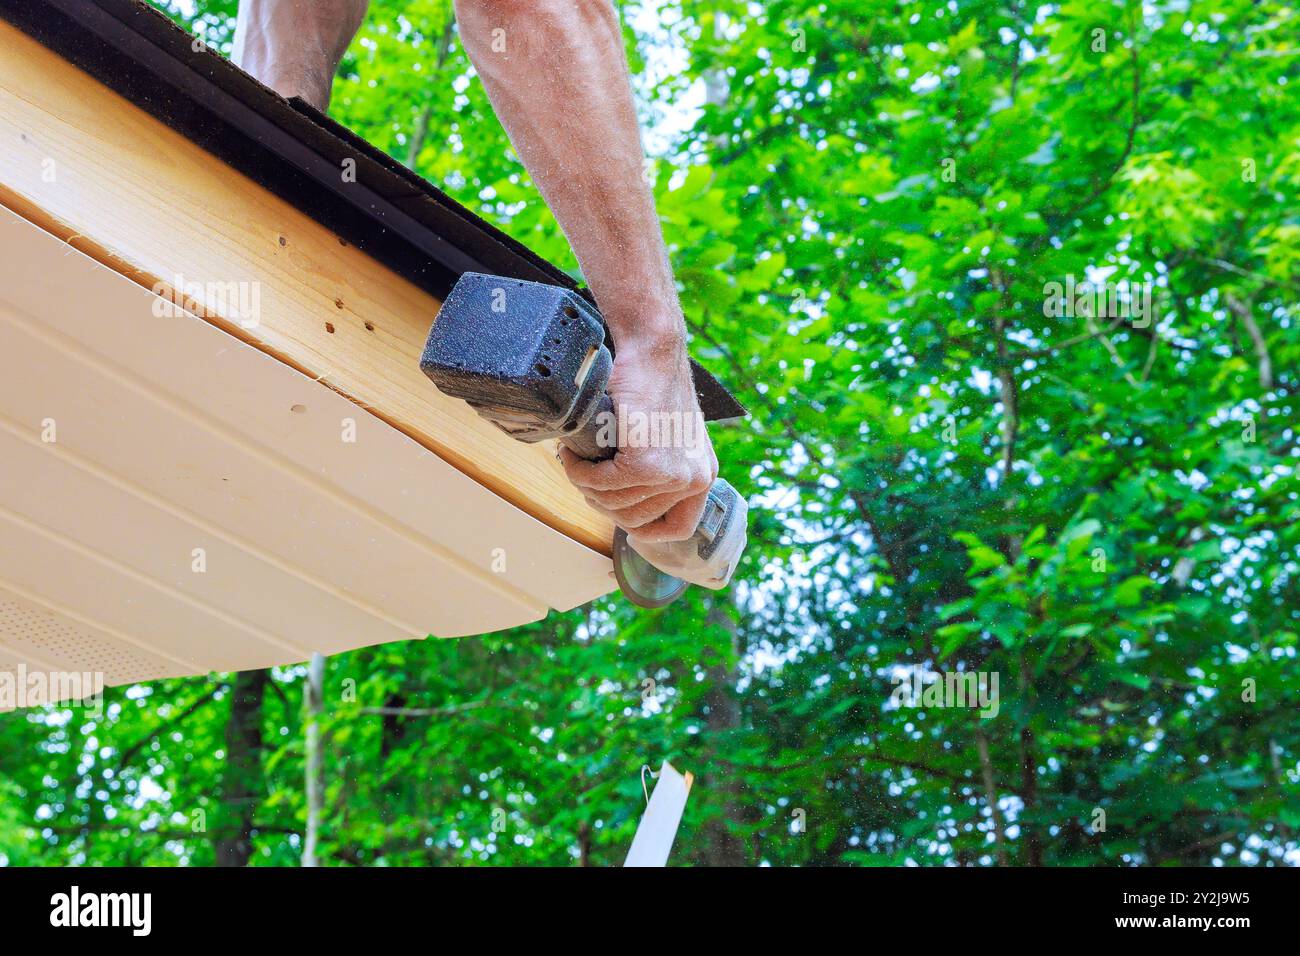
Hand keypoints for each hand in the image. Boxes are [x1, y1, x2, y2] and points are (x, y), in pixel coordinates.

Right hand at [559, 335, 718, 543]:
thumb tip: (626, 497)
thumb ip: (660, 465)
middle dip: (602, 503)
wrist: (650, 350)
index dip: (644, 529)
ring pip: (614, 503)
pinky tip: (573, 455)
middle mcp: (695, 479)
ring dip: (586, 486)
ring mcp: (673, 474)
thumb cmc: (652, 384)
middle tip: (585, 477)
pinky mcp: (647, 464)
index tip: (619, 516)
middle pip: (636, 520)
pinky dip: (581, 472)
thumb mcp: (667, 433)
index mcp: (703, 474)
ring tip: (576, 461)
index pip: (678, 528)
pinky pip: (602, 484)